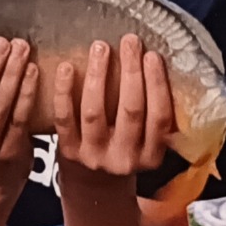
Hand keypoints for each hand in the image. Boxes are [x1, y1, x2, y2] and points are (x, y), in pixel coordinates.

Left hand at [53, 35, 175, 179]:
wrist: (94, 183)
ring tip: (100, 47)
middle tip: (130, 41)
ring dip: (98, 75)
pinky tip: (67, 67)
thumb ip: (158, 115)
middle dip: (131, 72)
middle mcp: (124, 159)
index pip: (159, 118)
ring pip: (95, 112)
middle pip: (130, 111)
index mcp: (151, 157)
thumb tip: (161, 65)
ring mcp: (94, 156)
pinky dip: (64, 91)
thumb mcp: (149, 142)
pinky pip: (64, 117)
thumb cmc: (127, 148)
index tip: (153, 55)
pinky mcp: (68, 151)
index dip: (157, 84)